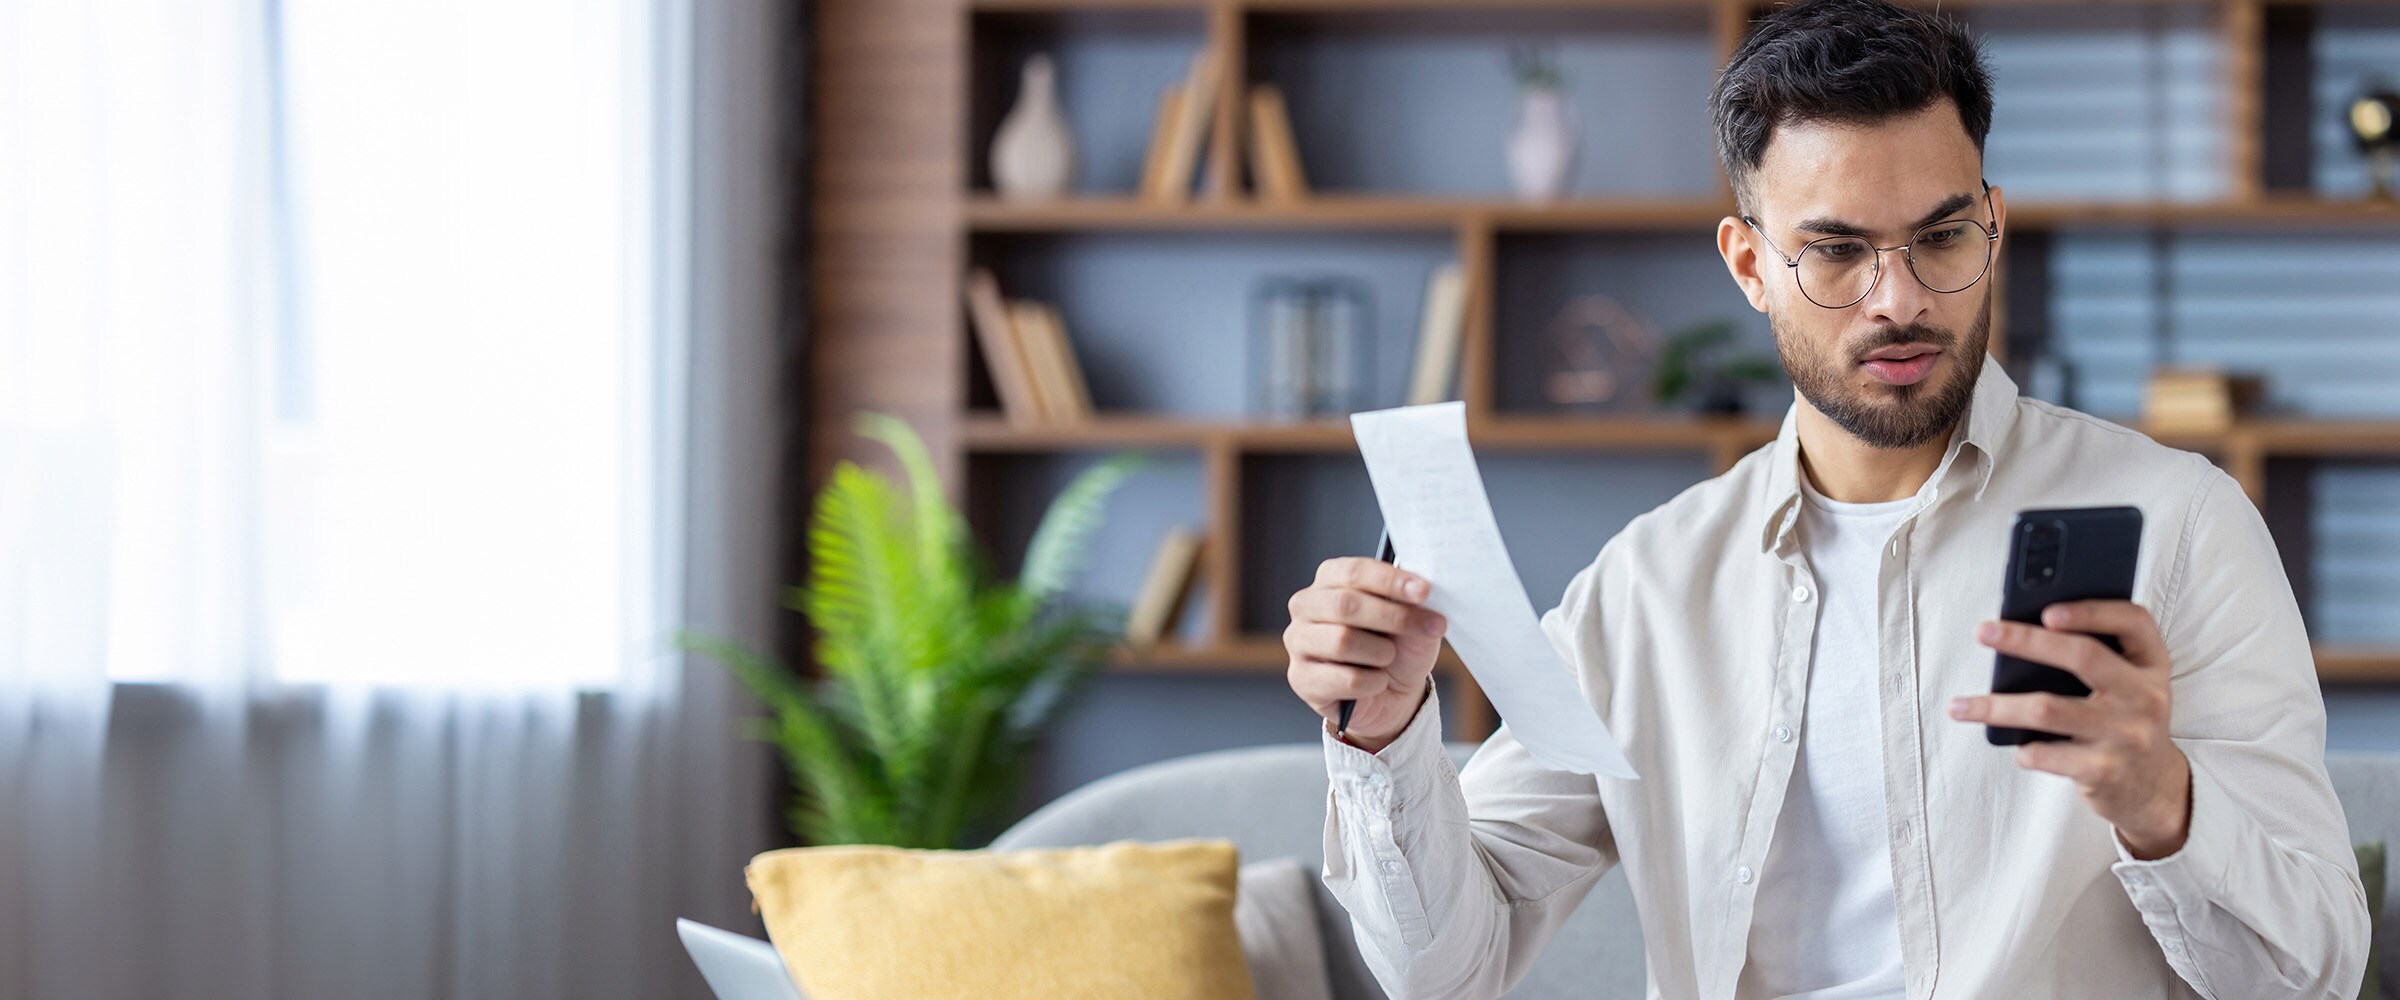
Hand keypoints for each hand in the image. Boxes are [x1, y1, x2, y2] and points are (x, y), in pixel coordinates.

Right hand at [1284, 557, 1446, 751]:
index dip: (1390, 580)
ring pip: (1342, 642)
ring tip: (1389, 658)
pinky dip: (1374, 682)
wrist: (1393, 693)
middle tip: (1430, 627)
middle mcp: (1305, 606)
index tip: (1424, 591)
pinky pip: (1346, 680)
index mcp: (1329, 579)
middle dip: (1394, 617)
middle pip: (1345, 605)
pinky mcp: (1300, 678)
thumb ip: (1412, 602)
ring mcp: (1297, 642)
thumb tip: (1417, 593)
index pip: (1354, 572)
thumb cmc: (1398, 646)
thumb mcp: (1414, 618)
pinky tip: (1376, 681)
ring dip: (1382, 653)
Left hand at [1948, 601, 2191, 859]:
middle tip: (1984, 632)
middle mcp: (2146, 696)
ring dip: (1996, 706)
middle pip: (2083, 656)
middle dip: (2026, 640)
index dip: (2092, 611)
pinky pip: (2046, 753)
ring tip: (1959, 706)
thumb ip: (2099, 656)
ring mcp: (2128, 735)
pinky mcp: (2105, 770)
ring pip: (2047, 709)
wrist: (2154, 788)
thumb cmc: (2125, 721)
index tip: (2046, 609)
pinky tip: (2016, 746)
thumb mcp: (2129, 685)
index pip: (2133, 622)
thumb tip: (2023, 631)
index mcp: (2152, 665)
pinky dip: (2023, 749)